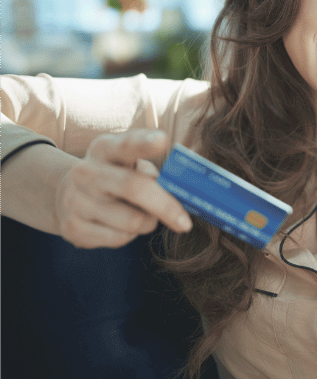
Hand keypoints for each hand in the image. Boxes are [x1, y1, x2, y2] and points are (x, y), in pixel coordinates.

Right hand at [54, 129, 191, 247]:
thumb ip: (154, 173)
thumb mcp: (130, 164)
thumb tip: (184, 192)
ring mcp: (77, 200)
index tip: (163, 140)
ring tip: (143, 215)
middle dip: (166, 207)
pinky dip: (130, 235)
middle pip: (135, 188)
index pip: (126, 144)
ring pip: (132, 221)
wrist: (68, 195)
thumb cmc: (117, 177)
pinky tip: (120, 226)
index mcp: (105, 149)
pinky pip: (119, 238)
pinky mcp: (73, 227)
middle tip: (185, 223)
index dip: (145, 143)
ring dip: (148, 222)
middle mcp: (86, 172)